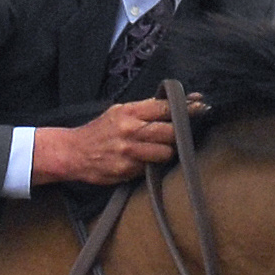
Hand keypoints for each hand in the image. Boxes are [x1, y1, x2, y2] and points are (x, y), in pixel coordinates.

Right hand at [32, 96, 196, 187]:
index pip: (165, 107)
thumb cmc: (99, 131)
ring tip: (158, 150)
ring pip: (164, 153)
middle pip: (170, 131)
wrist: (73, 152)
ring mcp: (128, 151)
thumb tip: (173, 104)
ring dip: (166, 152)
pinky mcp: (126, 170)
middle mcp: (130, 130)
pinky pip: (150, 168)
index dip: (186, 107)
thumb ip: (144, 110)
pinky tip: (143, 161)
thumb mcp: (118, 112)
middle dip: (178, 134)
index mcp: (129, 112)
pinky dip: (151, 165)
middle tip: (178, 134)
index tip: (201, 106)